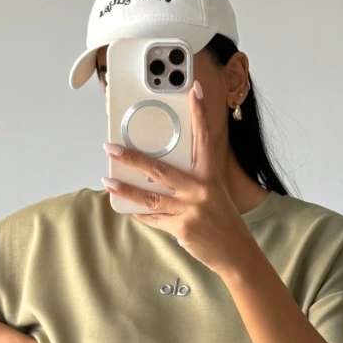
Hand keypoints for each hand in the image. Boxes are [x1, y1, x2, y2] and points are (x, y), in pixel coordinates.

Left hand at [100, 79, 259, 276]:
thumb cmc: (222, 220)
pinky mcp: (182, 227)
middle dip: (132, 158)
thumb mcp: (212, 193)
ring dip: (125, 189)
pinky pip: (154, 218)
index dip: (199, 113)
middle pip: (160, 169)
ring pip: (150, 197)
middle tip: (111, 147)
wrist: (235, 252)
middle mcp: (200, 189)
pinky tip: (128, 208)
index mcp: (210, 175)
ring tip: (107, 181)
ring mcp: (190, 209)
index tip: (193, 90)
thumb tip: (157, 175)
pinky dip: (140, 214)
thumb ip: (190, 182)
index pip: (204, 138)